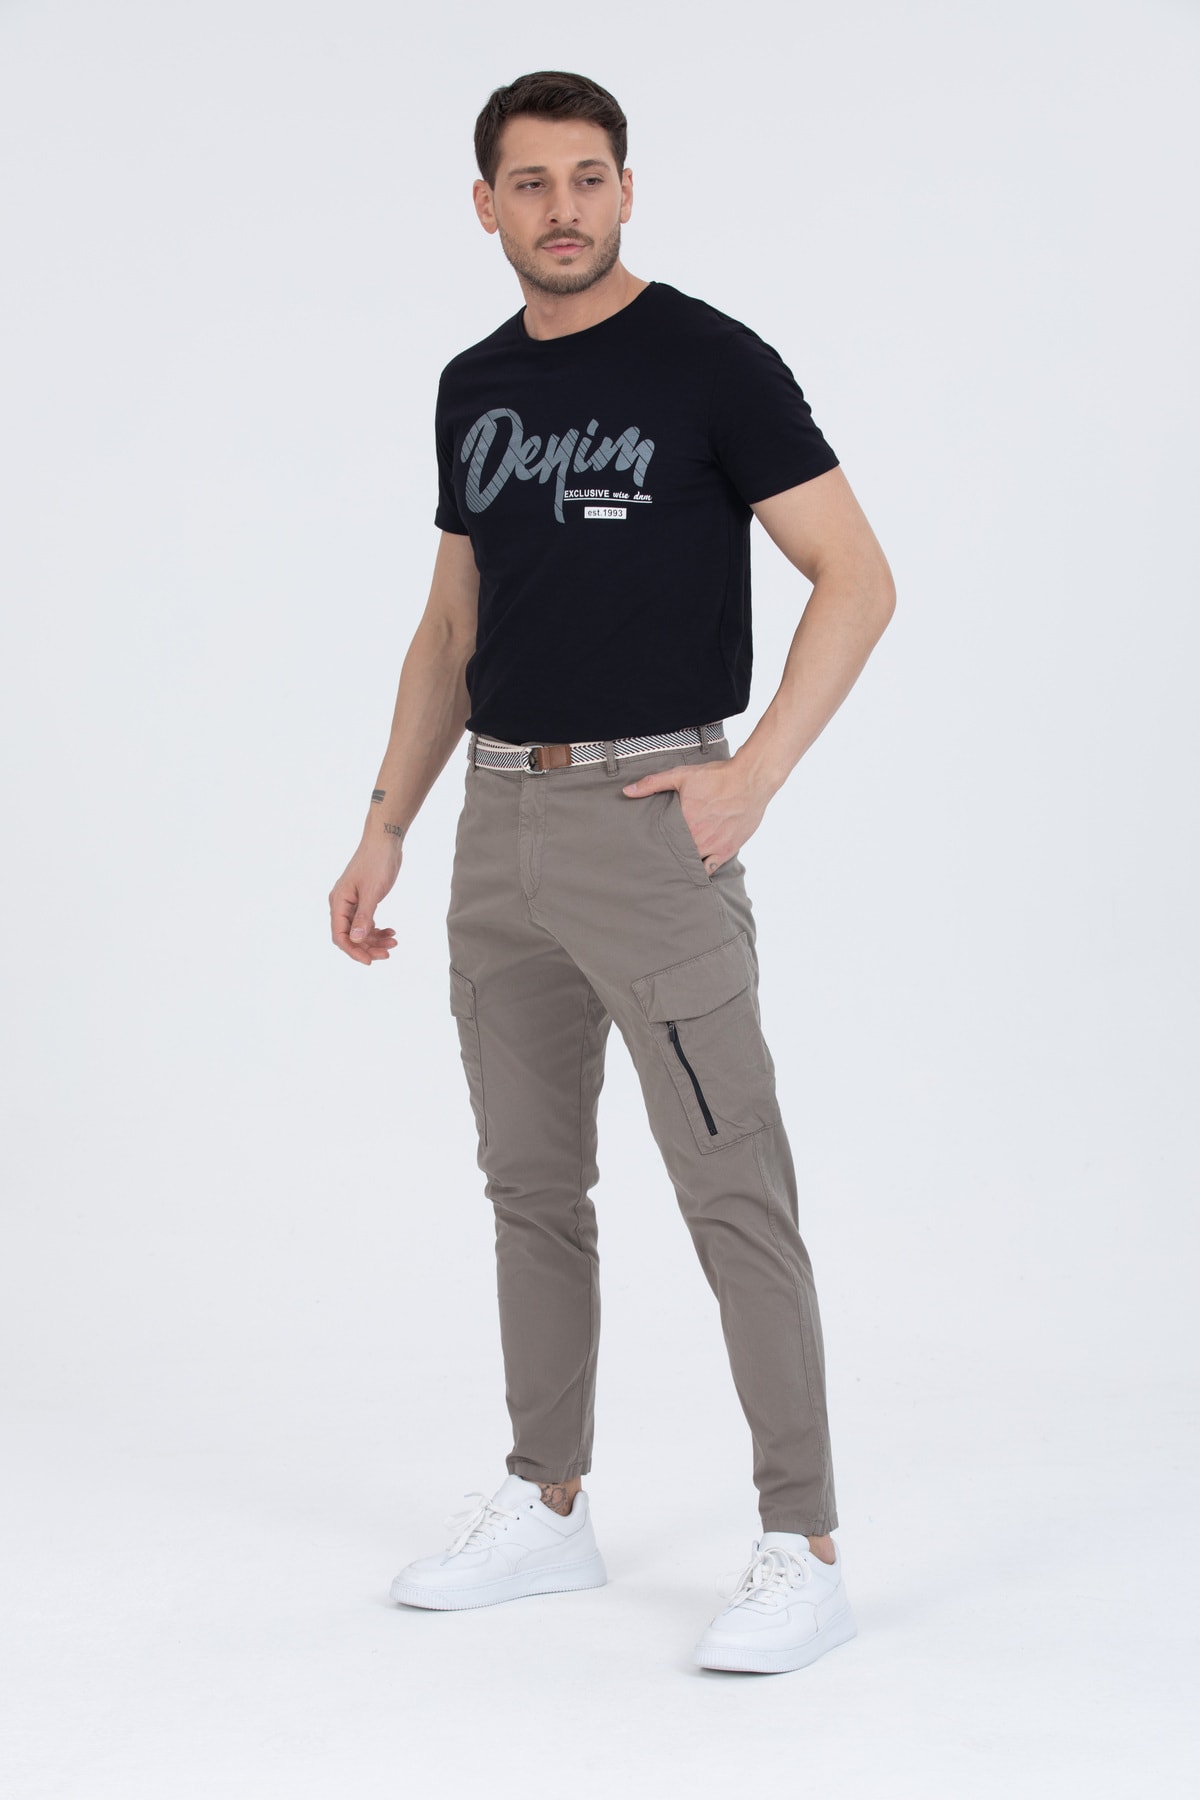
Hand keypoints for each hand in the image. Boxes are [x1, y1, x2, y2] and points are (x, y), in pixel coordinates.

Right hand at [329, 843, 401, 964]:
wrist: (385, 841)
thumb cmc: (376, 862)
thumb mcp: (372, 891)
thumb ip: (364, 916)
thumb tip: (356, 939)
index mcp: (339, 902)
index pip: (340, 935)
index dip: (353, 950)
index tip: (370, 961)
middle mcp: (342, 904)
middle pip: (350, 936)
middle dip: (367, 947)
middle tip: (388, 954)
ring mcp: (352, 902)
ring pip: (360, 930)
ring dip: (375, 939)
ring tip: (394, 942)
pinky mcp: (363, 900)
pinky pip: (367, 921)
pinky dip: (378, 929)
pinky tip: (392, 931)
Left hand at [621, 755, 769, 871]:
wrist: (750, 780)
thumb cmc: (717, 776)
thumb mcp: (682, 775)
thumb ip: (653, 783)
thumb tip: (627, 791)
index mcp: (683, 821)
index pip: (661, 842)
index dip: (653, 846)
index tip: (647, 849)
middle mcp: (697, 838)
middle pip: (675, 855)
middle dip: (667, 857)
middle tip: (659, 858)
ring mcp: (713, 846)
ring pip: (691, 864)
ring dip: (683, 864)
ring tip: (675, 864)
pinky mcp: (728, 849)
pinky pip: (710, 869)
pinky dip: (702, 870)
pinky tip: (694, 871)